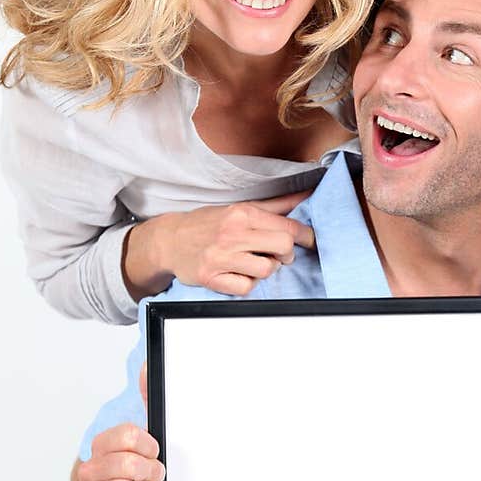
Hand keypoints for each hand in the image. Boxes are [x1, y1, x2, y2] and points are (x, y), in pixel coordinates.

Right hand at [74, 366, 162, 480]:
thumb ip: (147, 406)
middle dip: (151, 473)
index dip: (149, 446)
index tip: (156, 453)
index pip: (126, 436)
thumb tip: (147, 370)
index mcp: (101, 448)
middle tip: (157, 478)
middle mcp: (90, 471)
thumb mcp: (146, 445)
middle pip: (125, 465)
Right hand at [123, 191, 315, 299]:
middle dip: (286, 254)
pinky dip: (246, 284)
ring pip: (267, 270)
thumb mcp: (241, 208)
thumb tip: (307, 193)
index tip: (310, 241)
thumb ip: (276, 204)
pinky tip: (237, 274)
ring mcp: (221, 256)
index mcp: (243, 213)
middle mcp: (232, 233)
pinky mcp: (211, 277)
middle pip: (284, 247)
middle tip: (278, 255)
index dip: (306, 236)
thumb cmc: (209, 224)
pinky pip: (246, 288)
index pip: (288, 226)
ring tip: (253, 263)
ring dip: (266, 269)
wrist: (170, 240)